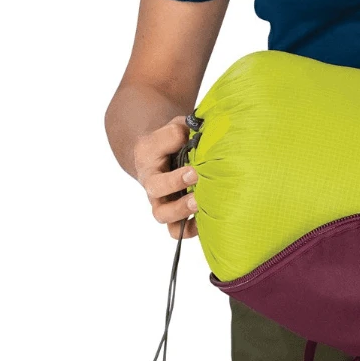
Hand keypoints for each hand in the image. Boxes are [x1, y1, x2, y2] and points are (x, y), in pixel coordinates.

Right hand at [134, 115, 199, 238]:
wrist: (163, 152)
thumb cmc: (170, 140)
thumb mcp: (170, 129)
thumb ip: (177, 132)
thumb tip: (193, 139)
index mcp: (149, 170)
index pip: (157, 182)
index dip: (175, 180)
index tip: (194, 172)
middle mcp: (155, 191)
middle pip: (161, 211)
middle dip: (181, 204)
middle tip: (199, 193)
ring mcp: (165, 205)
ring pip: (169, 224)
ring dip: (187, 218)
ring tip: (204, 207)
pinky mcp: (177, 214)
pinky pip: (180, 231)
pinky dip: (193, 230)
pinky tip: (210, 222)